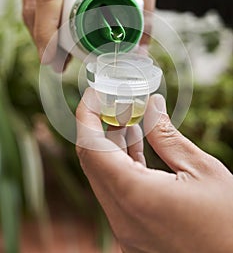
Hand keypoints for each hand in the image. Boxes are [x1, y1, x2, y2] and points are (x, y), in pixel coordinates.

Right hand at [21, 0, 156, 68]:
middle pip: (35, 6)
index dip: (47, 31)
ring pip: (29, 7)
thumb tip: (140, 54)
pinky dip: (39, 24)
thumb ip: (146, 16)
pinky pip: (29, 2)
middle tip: (59, 65)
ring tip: (58, 58)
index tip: (51, 57)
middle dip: (44, 41)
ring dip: (40, 36)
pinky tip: (52, 42)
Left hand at [76, 88, 232, 252]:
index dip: (87, 115)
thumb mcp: (201, 170)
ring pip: (105, 176)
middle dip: (100, 127)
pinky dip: (122, 166)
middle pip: (93, 161)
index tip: (95, 93)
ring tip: (129, 119)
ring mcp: (125, 230)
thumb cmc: (228, 222)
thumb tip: (151, 104)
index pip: (90, 148)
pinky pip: (117, 193)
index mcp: (135, 195)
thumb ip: (167, 136)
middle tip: (117, 102)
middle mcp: (121, 217)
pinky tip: (135, 146)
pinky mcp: (134, 234)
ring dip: (113, 145)